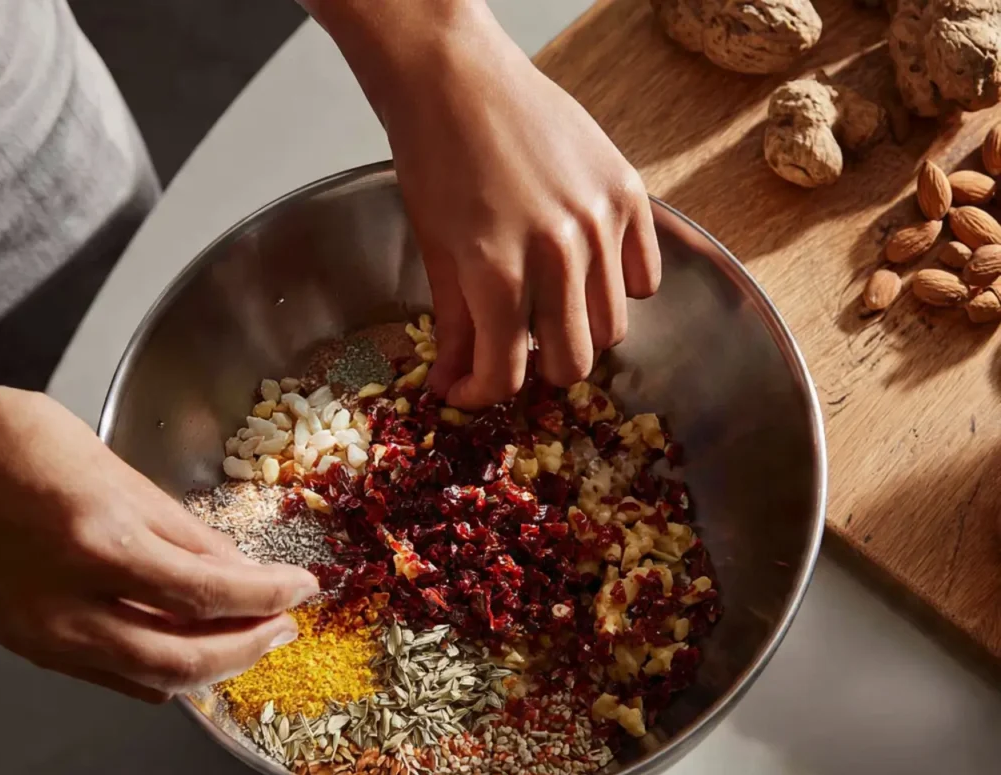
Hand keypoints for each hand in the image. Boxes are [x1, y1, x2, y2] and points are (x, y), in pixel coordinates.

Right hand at [0, 388, 318, 701]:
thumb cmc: (7, 446)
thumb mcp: (110, 469)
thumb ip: (179, 529)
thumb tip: (238, 566)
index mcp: (98, 543)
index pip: (209, 592)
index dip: (268, 596)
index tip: (303, 588)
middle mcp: (69, 604)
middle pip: (185, 659)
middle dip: (249, 646)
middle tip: (285, 625)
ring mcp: (46, 634)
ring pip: (151, 681)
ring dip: (214, 666)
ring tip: (250, 636)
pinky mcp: (33, 646)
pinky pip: (114, 678)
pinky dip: (166, 673)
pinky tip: (193, 649)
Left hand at [308, 0, 661, 406]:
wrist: (455, 76)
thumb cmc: (433, 158)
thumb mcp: (436, 251)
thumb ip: (454, 329)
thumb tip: (454, 385)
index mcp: (498, 271)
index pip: (506, 373)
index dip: (482, 395)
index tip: (471, 392)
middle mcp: (558, 251)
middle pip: (572, 362)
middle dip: (537, 369)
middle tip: (516, 349)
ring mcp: (600, 221)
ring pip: (611, 328)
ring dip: (578, 332)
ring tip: (550, 307)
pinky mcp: (628, 192)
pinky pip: (644, 277)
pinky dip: (619, 289)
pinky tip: (588, 274)